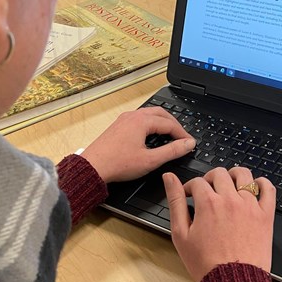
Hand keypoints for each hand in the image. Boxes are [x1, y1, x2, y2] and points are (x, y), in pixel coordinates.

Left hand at [81, 107, 195, 183]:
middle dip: (174, 124)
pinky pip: (139, 118)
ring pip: (149, 114)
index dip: (182, 134)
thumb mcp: (150, 160)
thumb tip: (187, 144)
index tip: (190, 143)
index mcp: (142, 121)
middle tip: (182, 136)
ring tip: (170, 134)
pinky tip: (152, 135)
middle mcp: (133, 116)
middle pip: (160, 113)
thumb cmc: (117, 164)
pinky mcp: (119, 125)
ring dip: (162, 122)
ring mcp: (124, 119)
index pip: (170, 123)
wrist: (92, 167)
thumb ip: (172, 151)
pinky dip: (151, 124)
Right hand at [163, 167, 275, 281]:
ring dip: (234, 175)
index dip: (190, 188)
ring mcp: (250, 206)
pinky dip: (262, 183)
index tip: (189, 196)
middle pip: (219, 173)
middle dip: (209, 179)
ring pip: (244, 174)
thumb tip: (168, 178)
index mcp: (208, 203)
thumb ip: (174, 202)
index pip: (197, 182)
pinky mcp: (265, 215)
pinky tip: (255, 186)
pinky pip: (268, 189)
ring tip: (229, 185)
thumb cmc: (206, 264)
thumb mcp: (180, 234)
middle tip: (207, 191)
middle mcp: (230, 200)